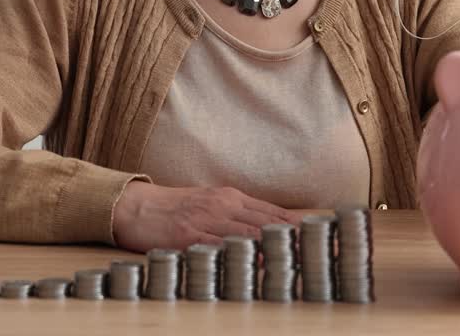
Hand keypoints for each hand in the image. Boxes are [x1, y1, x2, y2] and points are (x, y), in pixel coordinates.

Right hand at [112, 181, 302, 252]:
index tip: (323, 238)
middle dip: (295, 239)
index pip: (274, 212)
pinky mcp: (190, 235)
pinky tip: (259, 262)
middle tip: (320, 253)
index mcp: (232, 196)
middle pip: (268, 223)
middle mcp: (224, 204)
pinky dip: (241, 254)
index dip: (299, 227)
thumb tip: (270, 229)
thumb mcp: (212, 204)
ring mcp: (207, 219)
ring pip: (250, 233)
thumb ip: (240, 215)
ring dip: (275, 247)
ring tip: (299, 260)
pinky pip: (221, 246)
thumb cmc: (175, 208)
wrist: (136, 206)